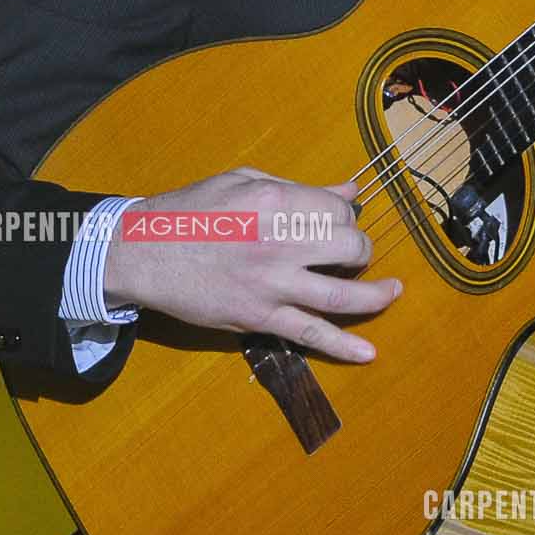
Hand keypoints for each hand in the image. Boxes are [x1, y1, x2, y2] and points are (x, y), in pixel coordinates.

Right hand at [101, 168, 400, 363]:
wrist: (141, 252)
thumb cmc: (190, 210)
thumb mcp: (244, 181)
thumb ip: (301, 189)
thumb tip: (350, 191)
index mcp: (277, 201)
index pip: (340, 210)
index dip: (346, 215)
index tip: (336, 220)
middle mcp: (281, 243)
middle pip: (351, 247)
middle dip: (359, 249)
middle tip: (351, 252)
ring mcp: (272, 284)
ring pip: (342, 294)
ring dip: (375, 295)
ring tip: (393, 292)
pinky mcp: (259, 317)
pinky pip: (309, 334)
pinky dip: (343, 346)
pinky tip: (368, 353)